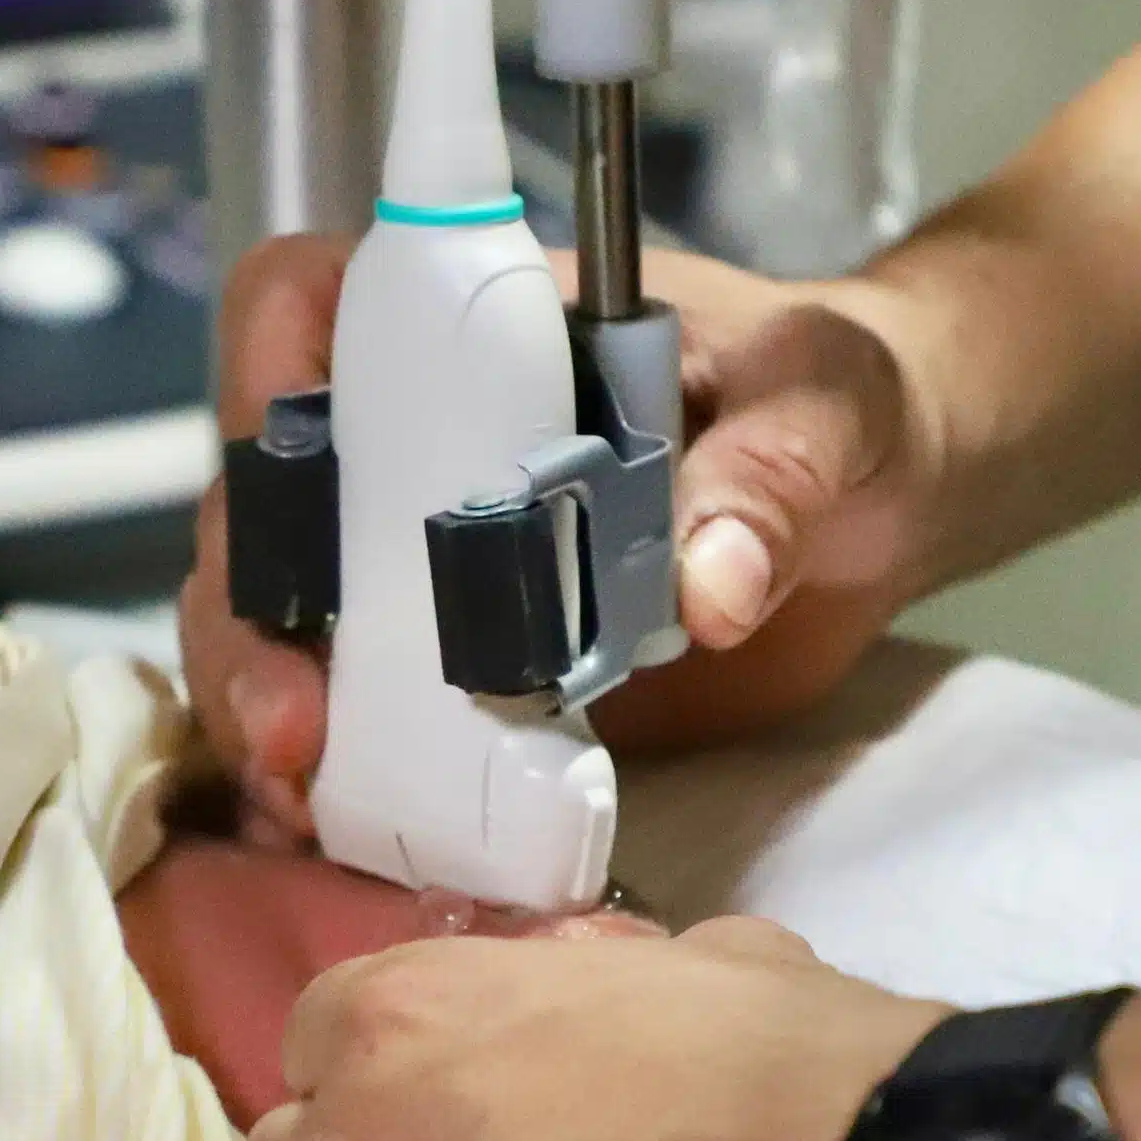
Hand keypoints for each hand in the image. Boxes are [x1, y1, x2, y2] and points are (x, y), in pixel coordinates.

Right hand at [179, 235, 936, 842]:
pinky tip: (342, 835)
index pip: (319, 305)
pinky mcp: (466, 675)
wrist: (888, 507)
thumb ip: (777, 474)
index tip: (278, 456)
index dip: (266, 366)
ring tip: (307, 792)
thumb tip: (712, 587)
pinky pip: (362, 723)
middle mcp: (419, 443)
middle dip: (252, 606)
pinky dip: (335, 779)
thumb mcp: (830, 409)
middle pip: (266, 498)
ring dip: (266, 704)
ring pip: (283, 619)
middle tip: (297, 718)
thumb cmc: (846, 405)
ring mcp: (427, 566)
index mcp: (486, 333)